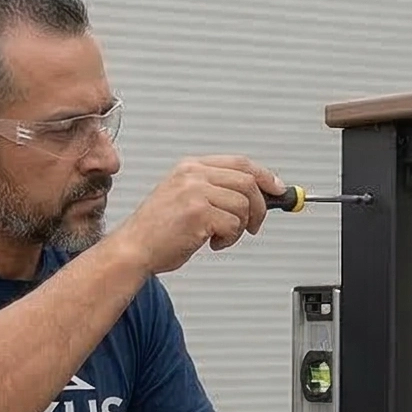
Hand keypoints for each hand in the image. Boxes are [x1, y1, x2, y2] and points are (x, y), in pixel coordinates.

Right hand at [113, 155, 285, 274]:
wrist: (134, 249)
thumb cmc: (157, 231)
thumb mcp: (184, 198)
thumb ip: (215, 191)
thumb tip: (254, 196)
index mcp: (190, 167)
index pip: (240, 163)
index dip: (265, 176)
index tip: (277, 188)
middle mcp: (193, 175)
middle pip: (248, 181)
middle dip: (259, 207)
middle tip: (254, 225)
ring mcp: (195, 192)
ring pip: (243, 206)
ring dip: (239, 228)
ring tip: (220, 237)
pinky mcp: (199, 213)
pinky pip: (233, 225)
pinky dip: (229, 240)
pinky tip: (211, 243)